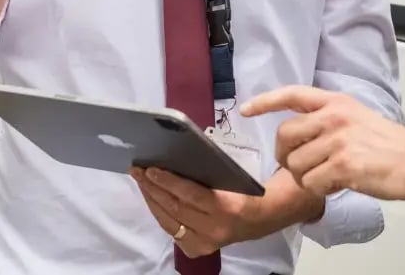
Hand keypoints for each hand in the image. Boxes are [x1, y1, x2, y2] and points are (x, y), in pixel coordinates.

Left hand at [129, 166, 322, 257]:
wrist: (267, 215)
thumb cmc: (251, 186)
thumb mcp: (235, 173)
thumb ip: (210, 169)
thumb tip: (178, 154)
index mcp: (228, 208)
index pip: (190, 195)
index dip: (167, 181)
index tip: (149, 168)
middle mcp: (216, 229)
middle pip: (175, 208)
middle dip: (152, 187)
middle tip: (137, 169)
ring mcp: (206, 242)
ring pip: (170, 221)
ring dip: (152, 200)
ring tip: (140, 180)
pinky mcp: (200, 249)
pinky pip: (173, 230)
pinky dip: (160, 213)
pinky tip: (152, 197)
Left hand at [241, 86, 404, 202]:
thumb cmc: (387, 143)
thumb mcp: (355, 116)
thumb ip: (327, 119)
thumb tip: (297, 134)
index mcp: (336, 101)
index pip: (292, 94)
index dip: (265, 101)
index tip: (246, 110)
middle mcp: (334, 117)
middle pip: (285, 135)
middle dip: (284, 155)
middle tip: (296, 165)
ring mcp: (338, 141)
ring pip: (296, 164)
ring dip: (306, 177)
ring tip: (328, 175)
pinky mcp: (344, 166)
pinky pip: (311, 183)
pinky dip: (319, 190)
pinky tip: (337, 185)